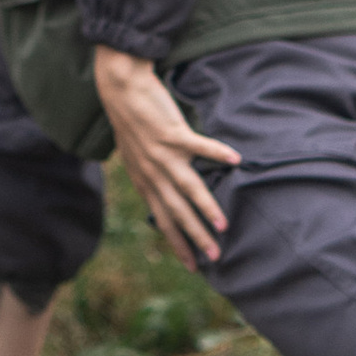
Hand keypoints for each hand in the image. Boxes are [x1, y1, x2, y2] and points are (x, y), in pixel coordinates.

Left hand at [91, 46, 240, 268]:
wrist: (120, 90)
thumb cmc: (131, 122)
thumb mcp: (133, 157)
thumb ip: (147, 176)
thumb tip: (158, 193)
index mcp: (144, 180)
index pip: (162, 219)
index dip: (177, 243)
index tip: (193, 265)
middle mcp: (152, 173)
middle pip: (177, 211)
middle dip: (195, 236)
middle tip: (214, 256)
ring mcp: (162, 154)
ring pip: (187, 186)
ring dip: (206, 207)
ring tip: (222, 225)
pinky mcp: (171, 132)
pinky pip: (198, 146)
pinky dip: (216, 152)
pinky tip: (235, 159)